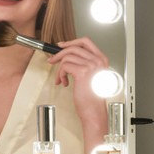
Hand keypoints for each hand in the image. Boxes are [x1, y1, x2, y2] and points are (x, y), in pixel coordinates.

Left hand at [47, 36, 107, 153]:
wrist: (93, 111)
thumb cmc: (91, 97)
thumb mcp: (90, 76)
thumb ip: (83, 63)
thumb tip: (66, 55)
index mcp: (101, 60)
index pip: (86, 41)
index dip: (71, 41)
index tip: (61, 45)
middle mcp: (98, 61)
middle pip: (74, 47)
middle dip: (59, 54)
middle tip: (51, 61)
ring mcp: (91, 66)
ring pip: (67, 57)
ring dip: (59, 69)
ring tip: (61, 79)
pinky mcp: (82, 72)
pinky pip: (64, 66)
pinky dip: (60, 74)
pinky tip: (64, 83)